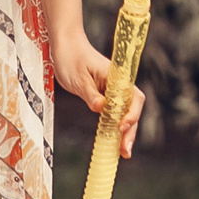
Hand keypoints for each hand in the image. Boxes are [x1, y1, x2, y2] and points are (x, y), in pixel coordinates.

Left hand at [52, 31, 147, 159]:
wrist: (65, 45)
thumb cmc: (71, 57)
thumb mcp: (77, 77)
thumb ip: (90, 93)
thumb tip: (101, 108)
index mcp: (117, 77)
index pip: (134, 97)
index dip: (131, 114)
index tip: (121, 126)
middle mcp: (118, 85)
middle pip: (132, 109)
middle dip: (131, 131)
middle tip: (125, 151)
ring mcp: (112, 91)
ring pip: (125, 114)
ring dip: (125, 133)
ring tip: (123, 152)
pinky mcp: (104, 96)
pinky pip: (114, 113)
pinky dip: (115, 128)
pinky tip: (114, 141)